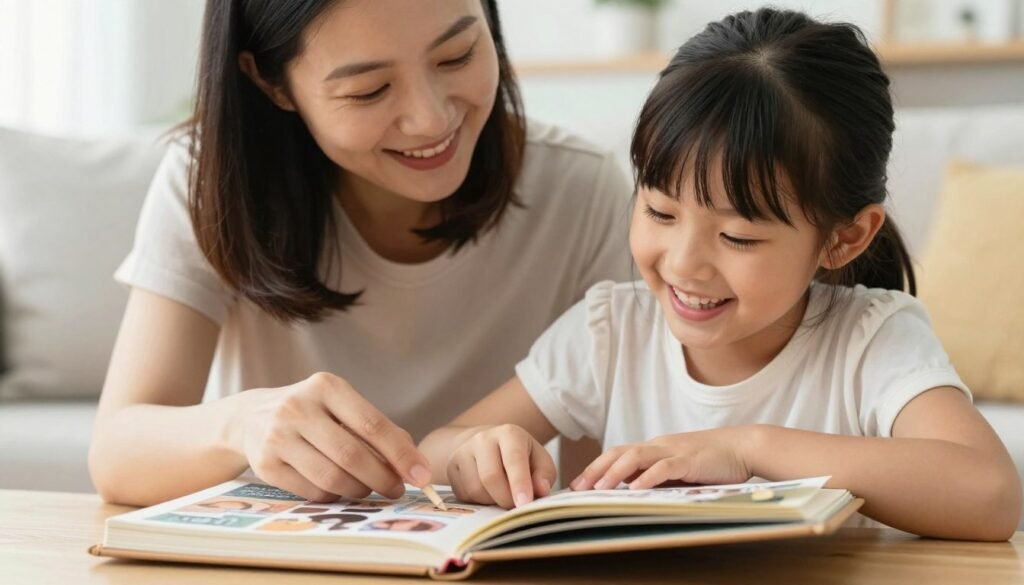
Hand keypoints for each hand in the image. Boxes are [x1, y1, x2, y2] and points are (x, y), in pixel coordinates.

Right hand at [238, 372, 430, 501]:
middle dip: (383, 478)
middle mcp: (298, 408)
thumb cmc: (312, 413)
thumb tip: (412, 463)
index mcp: (326, 387)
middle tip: (396, 489)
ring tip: (367, 488)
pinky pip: (312, 491)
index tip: (421, 475)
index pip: (372, 425)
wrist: (250, 417)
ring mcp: (278, 437)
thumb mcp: (341, 405)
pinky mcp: (265, 465)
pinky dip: (334, 495)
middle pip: (353, 455)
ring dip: (359, 490)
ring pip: (332, 478)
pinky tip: (338, 488)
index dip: (401, 454)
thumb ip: (376, 428)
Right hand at [447, 424, 556, 508]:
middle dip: (505, 499)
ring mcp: (463, 452)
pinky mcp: (451, 467)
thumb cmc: (520, 456)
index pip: (513, 459)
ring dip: (492, 502)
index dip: (519, 483)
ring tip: (502, 496)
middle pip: (491, 477)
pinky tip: (488, 494)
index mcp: (509, 433)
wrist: (488, 447)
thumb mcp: (539, 460)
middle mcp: (483, 439)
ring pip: (475, 489)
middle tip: (516, 507)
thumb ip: (544, 475)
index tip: (524, 503)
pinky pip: (464, 495)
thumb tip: (541, 490)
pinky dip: (478, 502)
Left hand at [570, 427, 754, 490]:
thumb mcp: (679, 469)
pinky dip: (647, 478)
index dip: (596, 467)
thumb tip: (632, 491)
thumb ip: (657, 476)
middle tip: (577, 488)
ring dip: (614, 472)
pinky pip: (663, 467)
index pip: (618, 454)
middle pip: (619, 452)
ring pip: (636, 457)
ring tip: (599, 488)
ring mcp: (673, 451)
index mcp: (654, 448)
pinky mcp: (689, 460)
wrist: (743, 446)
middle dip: (596, 469)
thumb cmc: (712, 461)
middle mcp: (658, 446)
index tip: (578, 485)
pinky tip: (634, 489)